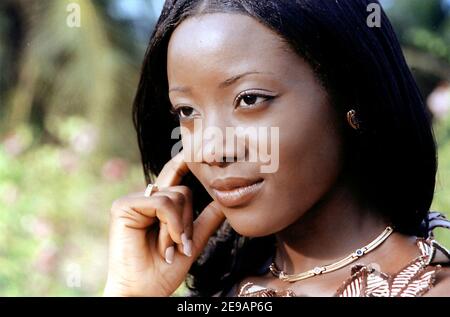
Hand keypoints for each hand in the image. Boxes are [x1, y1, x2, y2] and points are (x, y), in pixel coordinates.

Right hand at [103, 151, 224, 295]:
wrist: (144, 290)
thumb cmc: (164, 270)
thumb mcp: (192, 241)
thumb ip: (206, 220)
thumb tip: (224, 200)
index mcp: (158, 206)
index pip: (175, 178)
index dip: (184, 162)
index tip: (194, 146)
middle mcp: (146, 199)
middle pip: (183, 191)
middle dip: (188, 221)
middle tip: (181, 245)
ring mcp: (134, 201)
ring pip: (175, 196)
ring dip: (180, 227)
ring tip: (170, 248)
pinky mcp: (124, 206)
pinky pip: (163, 202)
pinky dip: (171, 224)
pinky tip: (165, 242)